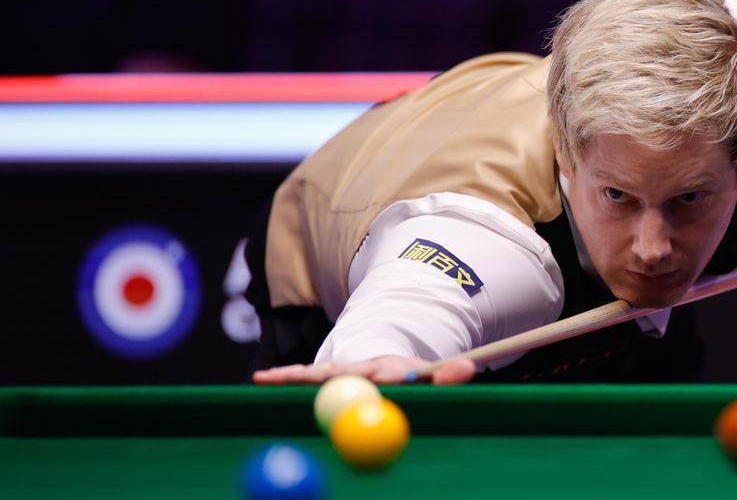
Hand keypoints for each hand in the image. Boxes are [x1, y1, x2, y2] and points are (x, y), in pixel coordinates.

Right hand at [252, 355, 475, 384]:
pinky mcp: (321, 379)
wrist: (385, 362)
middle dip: (326, 376)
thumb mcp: (428, 376)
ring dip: (295, 378)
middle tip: (312, 378)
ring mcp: (338, 373)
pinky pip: (302, 379)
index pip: (388, 374)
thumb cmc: (407, 378)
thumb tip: (469, 368)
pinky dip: (284, 380)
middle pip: (343, 373)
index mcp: (388, 370)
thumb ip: (446, 376)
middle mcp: (360, 370)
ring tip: (267, 379)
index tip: (383, 380)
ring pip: (315, 374)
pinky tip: (261, 380)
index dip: (387, 377)